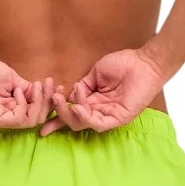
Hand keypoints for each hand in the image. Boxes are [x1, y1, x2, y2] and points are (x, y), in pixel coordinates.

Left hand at [0, 56, 55, 128]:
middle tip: (49, 84)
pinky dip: (23, 104)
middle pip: (38, 118)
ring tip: (36, 86)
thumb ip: (28, 89)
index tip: (58, 85)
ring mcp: (1, 120)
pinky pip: (18, 118)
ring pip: (31, 120)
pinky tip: (17, 91)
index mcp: (12, 108)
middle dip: (48, 101)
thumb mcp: (13, 79)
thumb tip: (44, 93)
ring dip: (39, 102)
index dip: (50, 101)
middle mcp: (8, 117)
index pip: (37, 111)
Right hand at [38, 47, 166, 136]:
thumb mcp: (95, 74)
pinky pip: (99, 123)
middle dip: (60, 113)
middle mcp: (99, 111)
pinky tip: (79, 108)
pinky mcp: (119, 118)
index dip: (56, 118)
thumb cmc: (123, 64)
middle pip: (74, 121)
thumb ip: (82, 86)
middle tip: (55, 100)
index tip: (40, 122)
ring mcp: (109, 116)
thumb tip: (69, 93)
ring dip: (70, 113)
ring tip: (64, 100)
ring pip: (83, 123)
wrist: (143, 62)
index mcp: (93, 101)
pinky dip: (86, 118)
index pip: (71, 113)